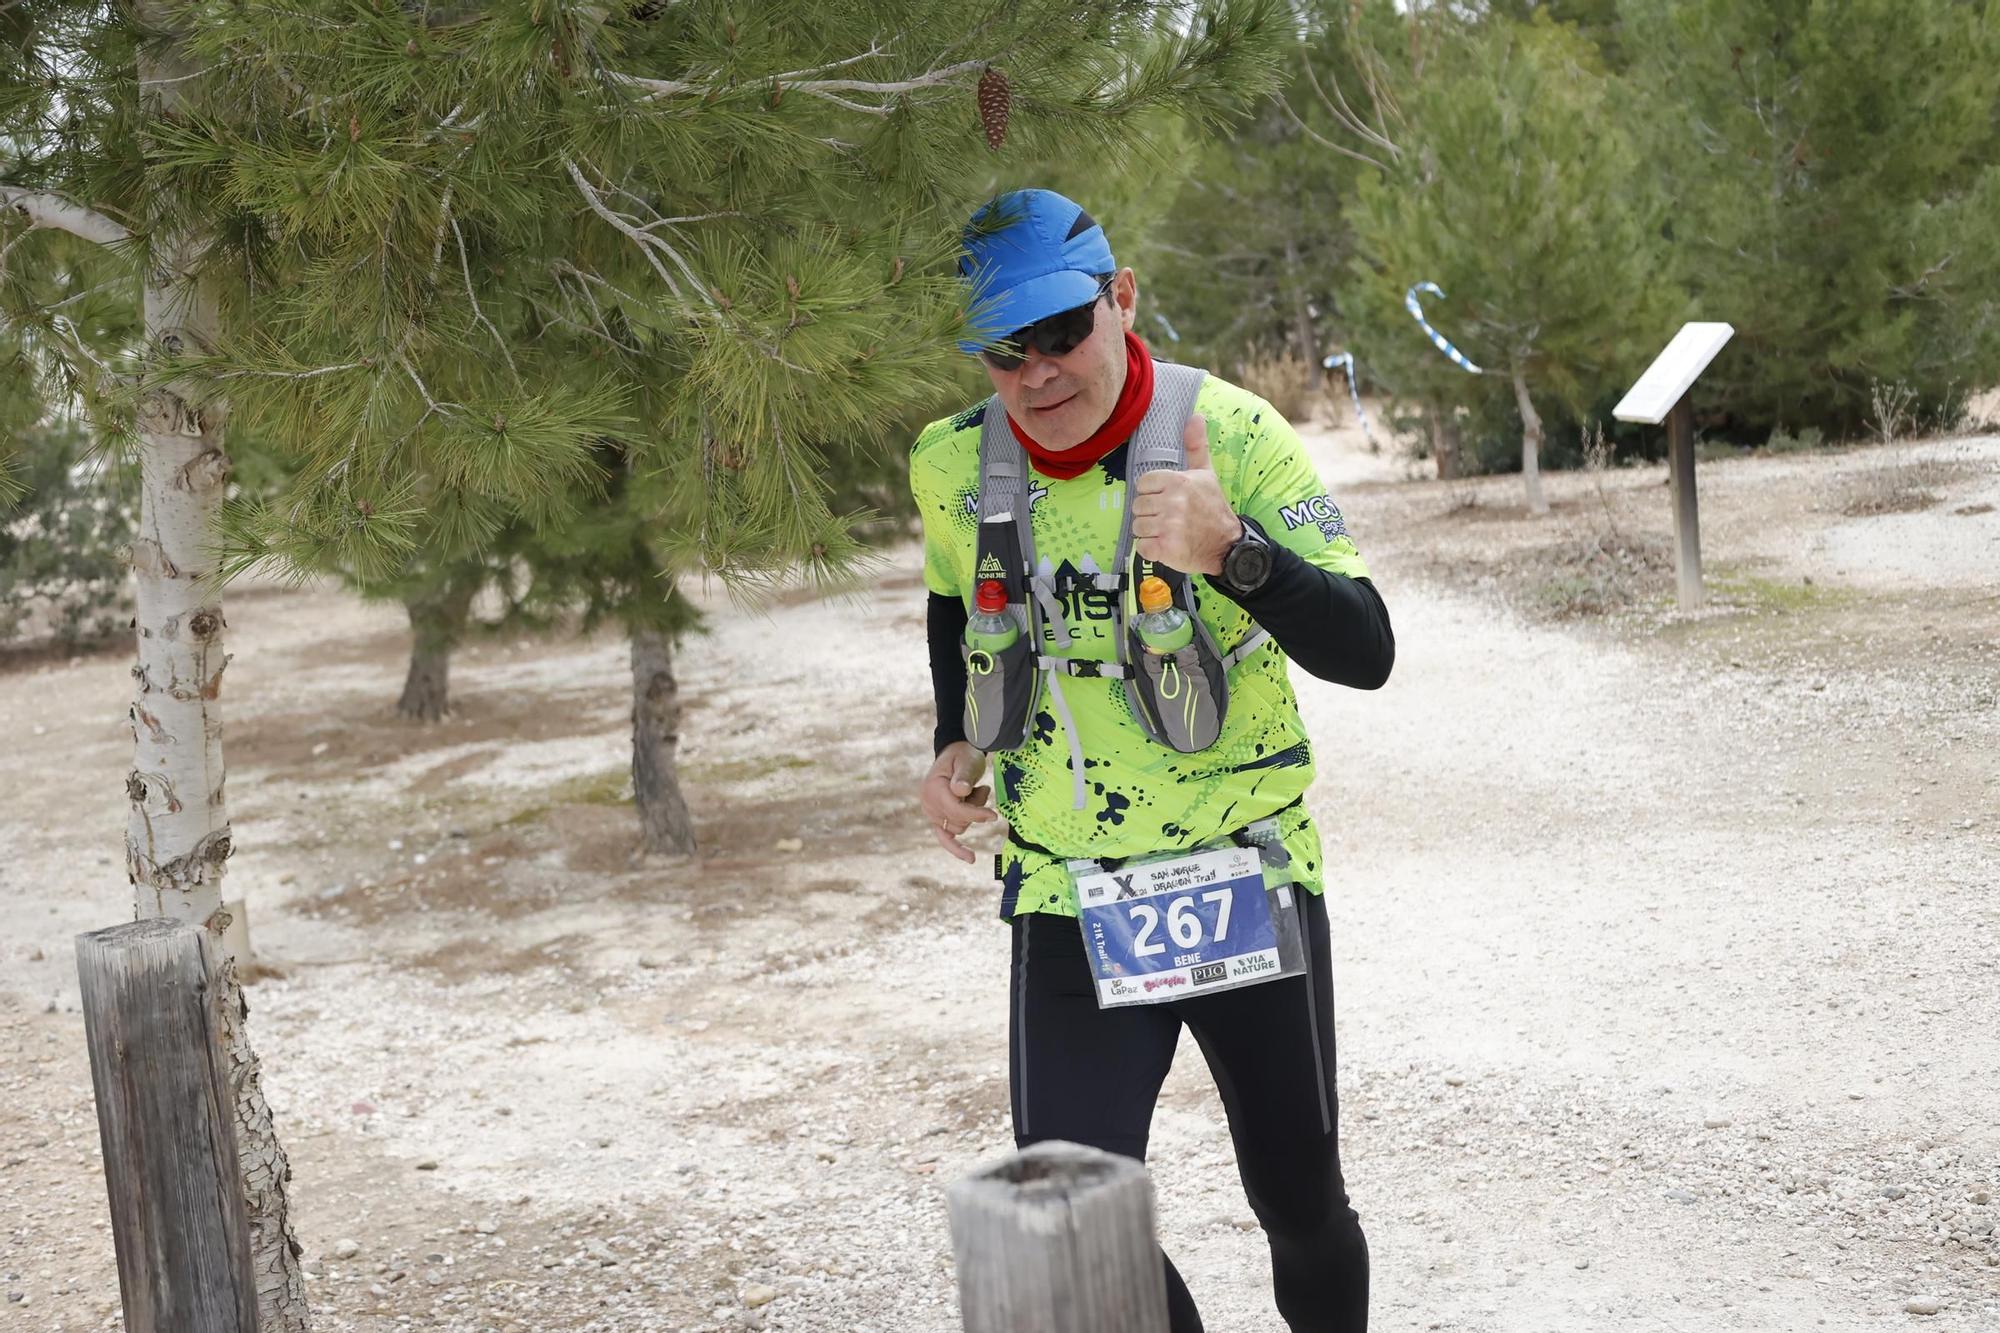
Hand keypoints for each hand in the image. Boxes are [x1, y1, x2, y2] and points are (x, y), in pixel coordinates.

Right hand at [920, 741, 997, 863]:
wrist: (957, 755)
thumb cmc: (964, 755)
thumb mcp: (967, 760)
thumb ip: (964, 775)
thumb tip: (961, 791)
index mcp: (932, 787)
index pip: (955, 809)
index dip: (975, 813)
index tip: (994, 816)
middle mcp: (928, 802)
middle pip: (959, 820)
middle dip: (975, 809)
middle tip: (980, 789)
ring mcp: (932, 813)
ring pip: (959, 827)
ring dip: (972, 813)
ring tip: (974, 792)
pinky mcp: (938, 819)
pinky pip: (945, 838)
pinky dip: (956, 848)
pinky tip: (970, 858)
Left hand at [1131, 414, 1243, 576]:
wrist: (1227, 544)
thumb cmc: (1213, 508)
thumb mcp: (1206, 474)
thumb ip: (1196, 446)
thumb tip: (1196, 416)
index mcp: (1178, 482)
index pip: (1143, 483)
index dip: (1151, 493)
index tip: (1166, 499)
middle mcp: (1173, 502)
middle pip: (1138, 506)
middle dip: (1149, 513)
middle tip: (1168, 518)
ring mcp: (1169, 526)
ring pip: (1138, 526)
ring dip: (1150, 532)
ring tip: (1168, 531)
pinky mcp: (1166, 548)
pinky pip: (1142, 547)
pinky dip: (1150, 549)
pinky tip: (1165, 545)